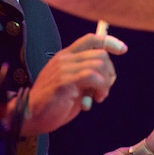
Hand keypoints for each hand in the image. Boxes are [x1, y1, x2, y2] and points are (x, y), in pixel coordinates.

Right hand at [11, 32, 126, 135]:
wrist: (31, 115)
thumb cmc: (53, 104)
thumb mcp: (73, 86)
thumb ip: (86, 77)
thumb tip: (106, 77)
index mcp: (66, 56)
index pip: (90, 39)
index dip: (109, 41)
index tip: (122, 49)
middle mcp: (65, 58)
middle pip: (100, 53)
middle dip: (110, 72)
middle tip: (105, 90)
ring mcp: (63, 68)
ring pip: (98, 64)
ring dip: (106, 82)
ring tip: (99, 97)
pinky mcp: (64, 81)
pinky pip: (91, 76)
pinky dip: (100, 88)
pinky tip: (95, 100)